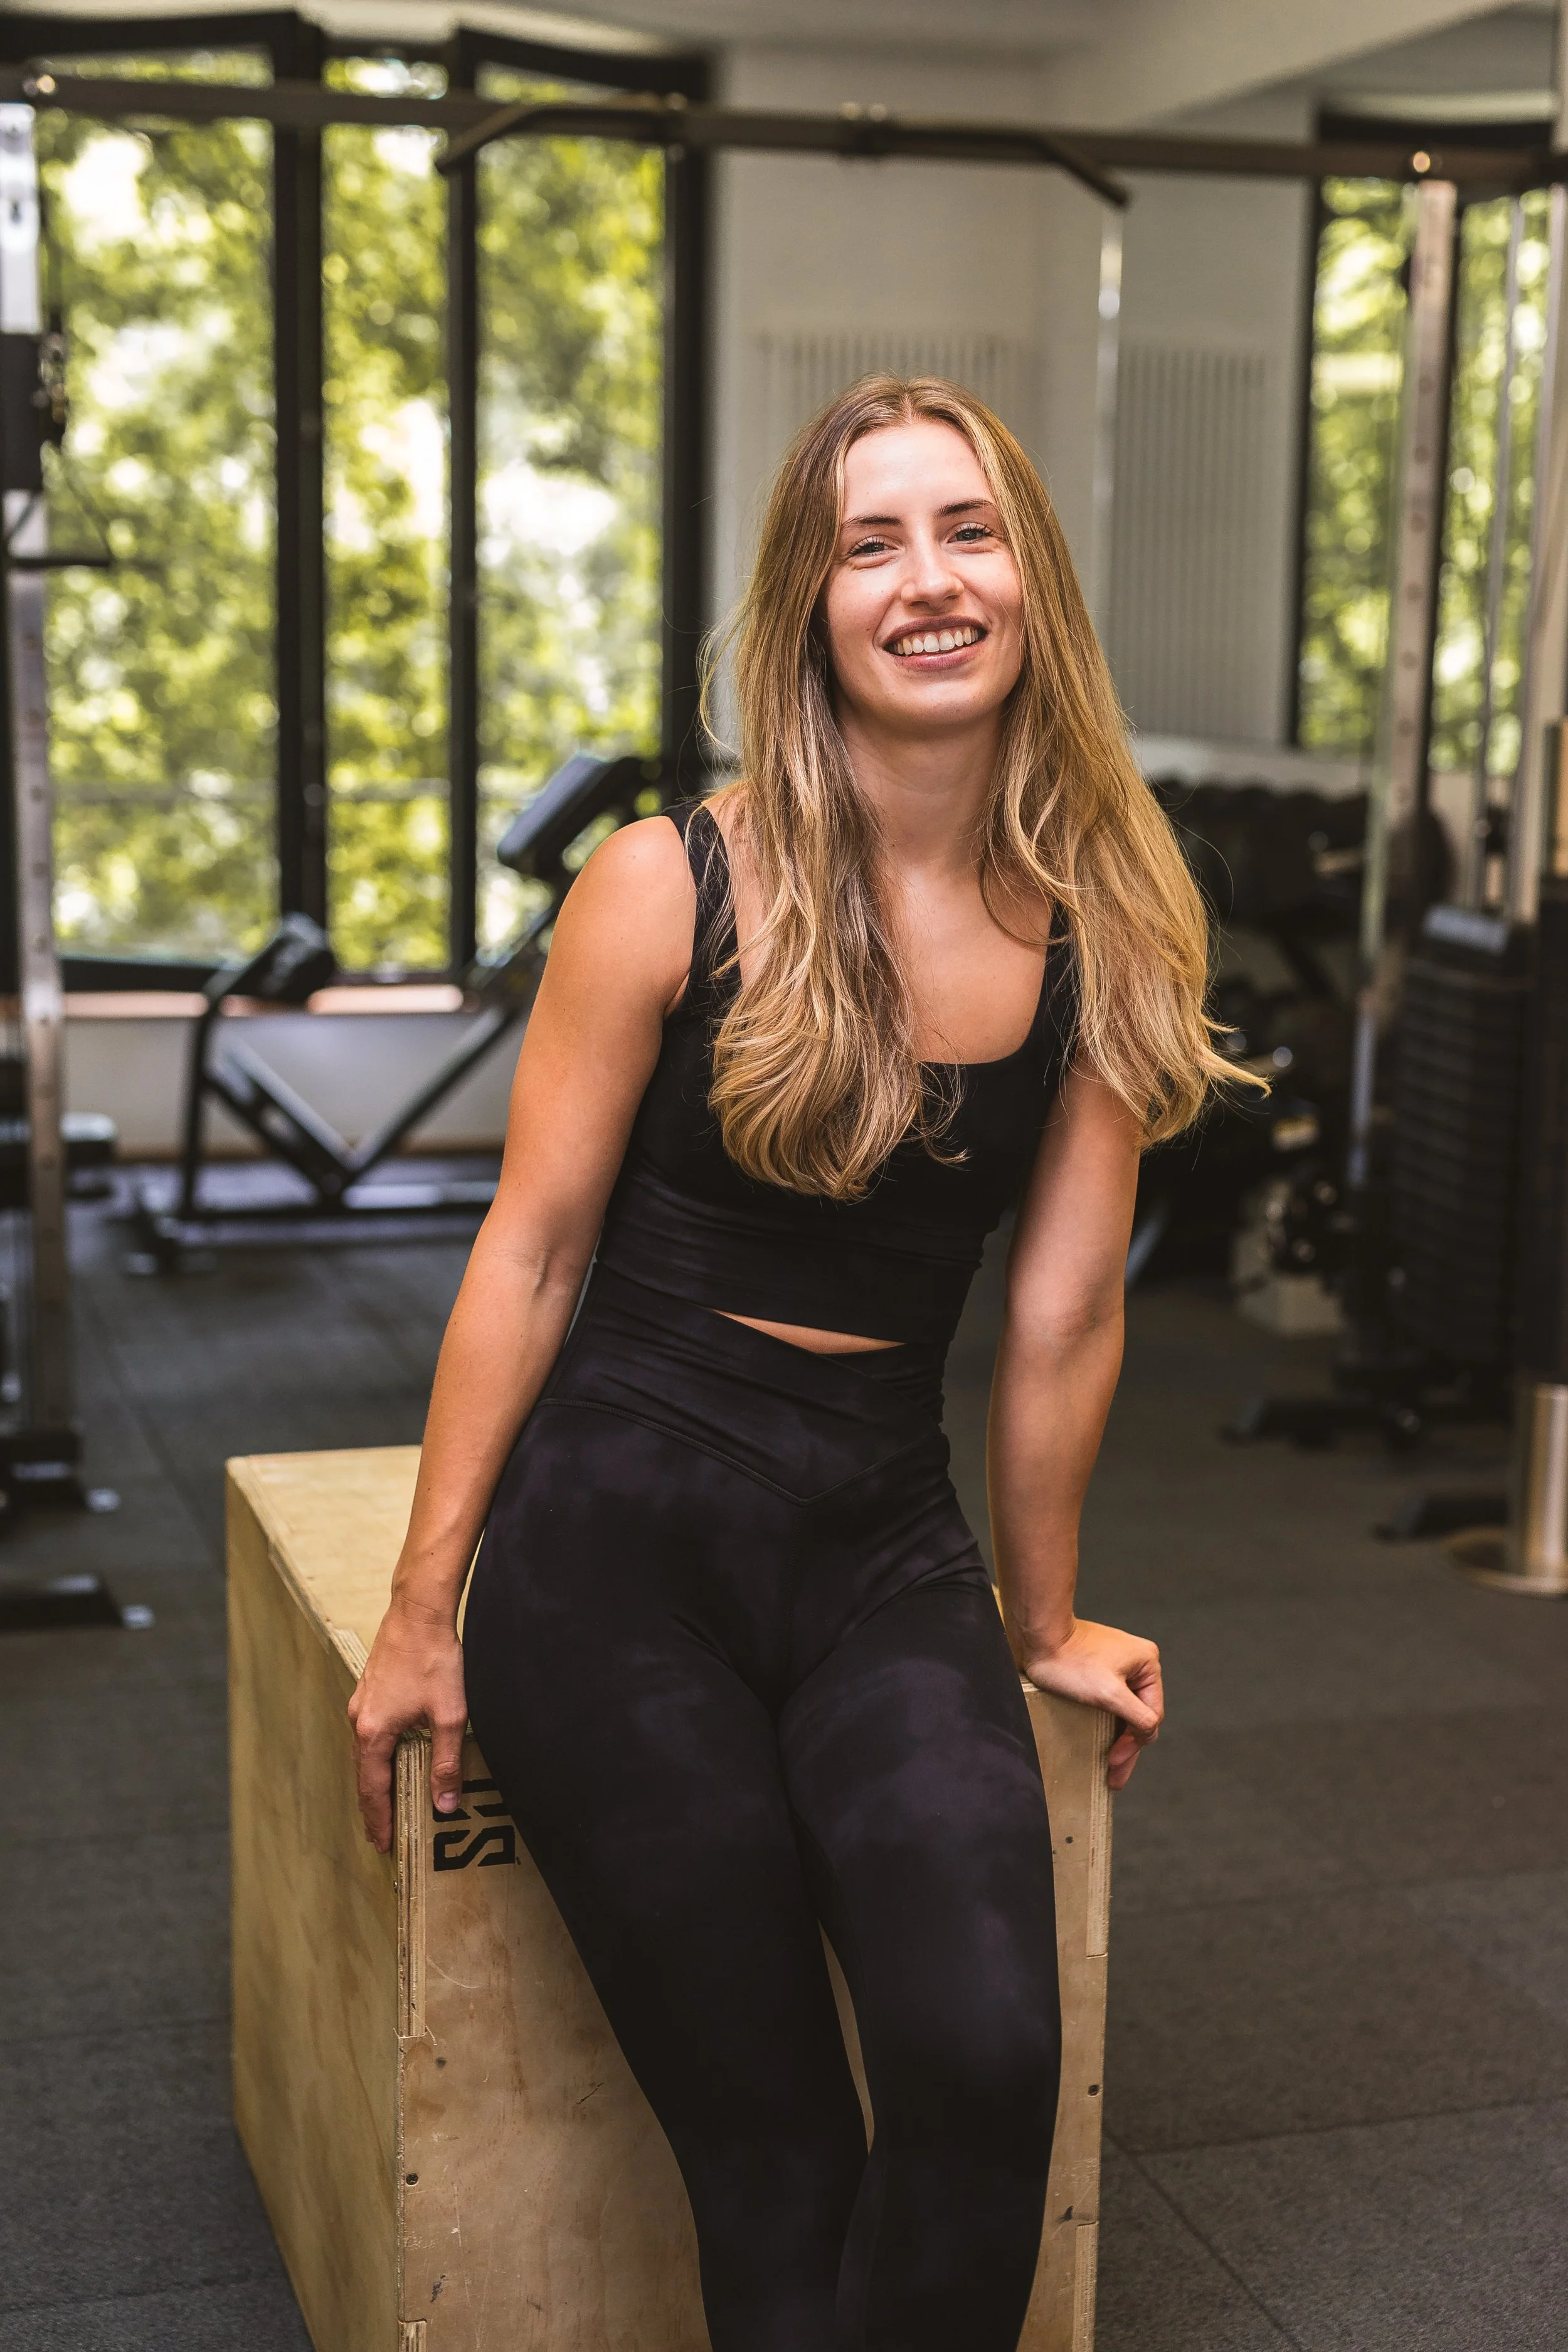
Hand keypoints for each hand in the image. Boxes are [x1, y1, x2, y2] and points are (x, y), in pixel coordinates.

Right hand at [347, 1594, 468, 1853]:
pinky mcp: (369, 1690)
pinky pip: (369, 1735)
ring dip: (375, 1782)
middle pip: (363, 1776)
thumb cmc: (434, 1659)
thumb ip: (446, 1763)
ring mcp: (361, 1704)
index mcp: (374, 1733)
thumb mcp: (450, 1715)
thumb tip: (444, 1805)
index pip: (373, 1789)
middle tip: (381, 1835)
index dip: (379, 1819)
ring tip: (385, 1804)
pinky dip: (376, 1757)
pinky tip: (389, 1760)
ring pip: (365, 1755)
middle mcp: (359, 1721)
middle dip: (373, 1807)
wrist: (418, 1611)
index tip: (383, 1844)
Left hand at [1018, 1618, 1162, 1790]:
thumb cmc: (1070, 1660)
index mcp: (1147, 1663)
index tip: (1114, 1763)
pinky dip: (1108, 1723)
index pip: (1151, 1714)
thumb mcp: (1109, 1693)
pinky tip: (1104, 1742)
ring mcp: (1118, 1665)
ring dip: (1118, 1738)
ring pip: (1124, 1710)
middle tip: (1114, 1778)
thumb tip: (1149, 1732)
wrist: (1037, 1635)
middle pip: (1138, 1714)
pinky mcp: (1099, 1669)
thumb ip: (1138, 1716)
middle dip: (1127, 1747)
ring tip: (1110, 1770)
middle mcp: (1137, 1662)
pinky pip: (1110, 1701)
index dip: (1134, 1743)